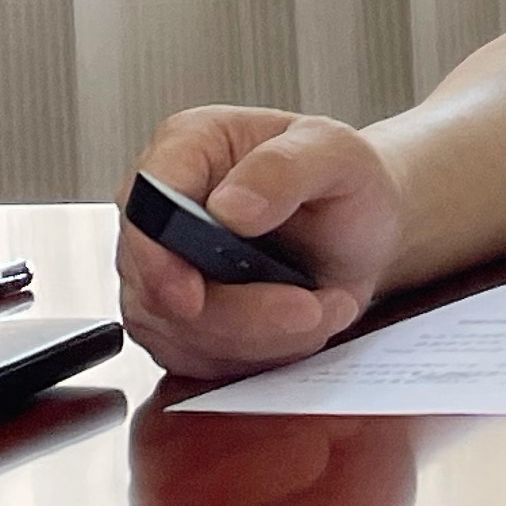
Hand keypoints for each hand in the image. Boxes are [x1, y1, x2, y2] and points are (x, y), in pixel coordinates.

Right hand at [117, 107, 403, 381]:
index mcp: (189, 146)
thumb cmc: (343, 180)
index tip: (192, 297)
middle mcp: (163, 210)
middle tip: (309, 310)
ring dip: (259, 337)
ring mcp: (164, 270)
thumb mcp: (337, 154)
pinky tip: (301, 325)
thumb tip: (229, 206)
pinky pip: (198, 359)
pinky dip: (257, 355)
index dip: (157, 257)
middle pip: (158, 284)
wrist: (360, 230)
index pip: (145, 202)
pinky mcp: (178, 322)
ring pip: (180, 332)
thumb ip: (285, 169)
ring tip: (324, 308)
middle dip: (238, 313)